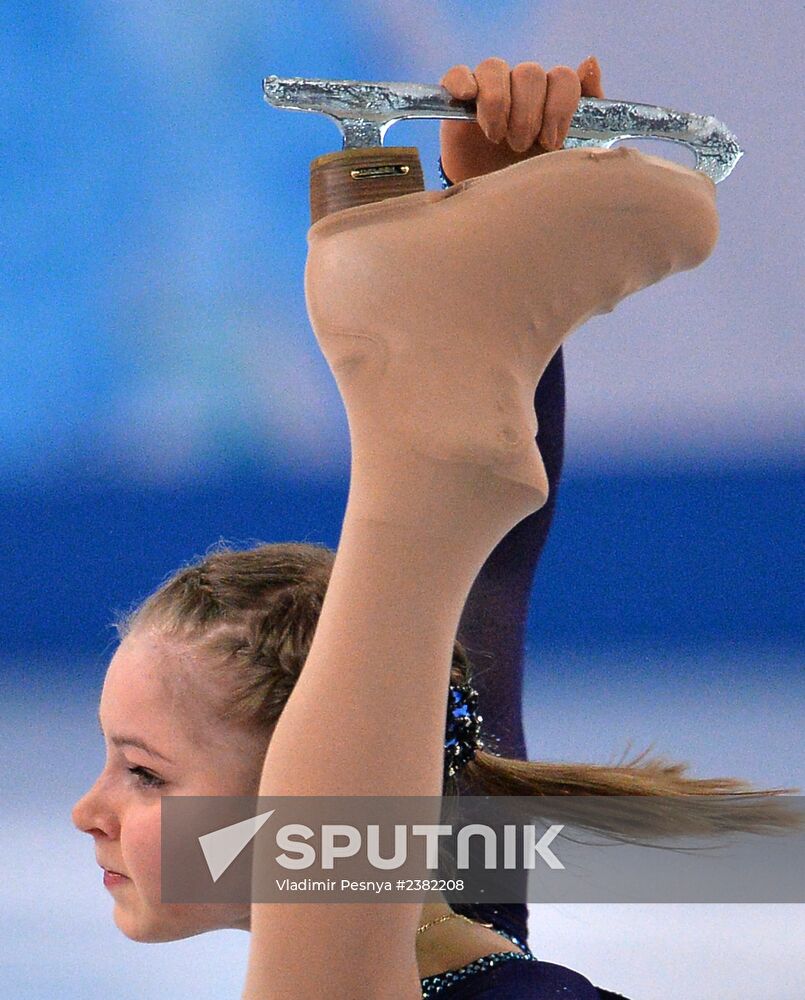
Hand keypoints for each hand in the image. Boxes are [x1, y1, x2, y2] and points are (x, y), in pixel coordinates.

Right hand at [439, 55, 604, 184]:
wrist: (494, 212)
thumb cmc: (534, 184)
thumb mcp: (570, 154)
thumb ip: (591, 109)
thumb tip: (590, 62)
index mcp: (550, 99)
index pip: (562, 78)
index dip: (558, 107)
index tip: (550, 143)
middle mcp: (521, 91)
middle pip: (530, 74)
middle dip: (528, 115)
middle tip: (520, 147)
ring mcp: (488, 93)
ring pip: (495, 68)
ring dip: (498, 104)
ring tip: (496, 137)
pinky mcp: (458, 103)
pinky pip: (458, 74)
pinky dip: (462, 81)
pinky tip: (468, 97)